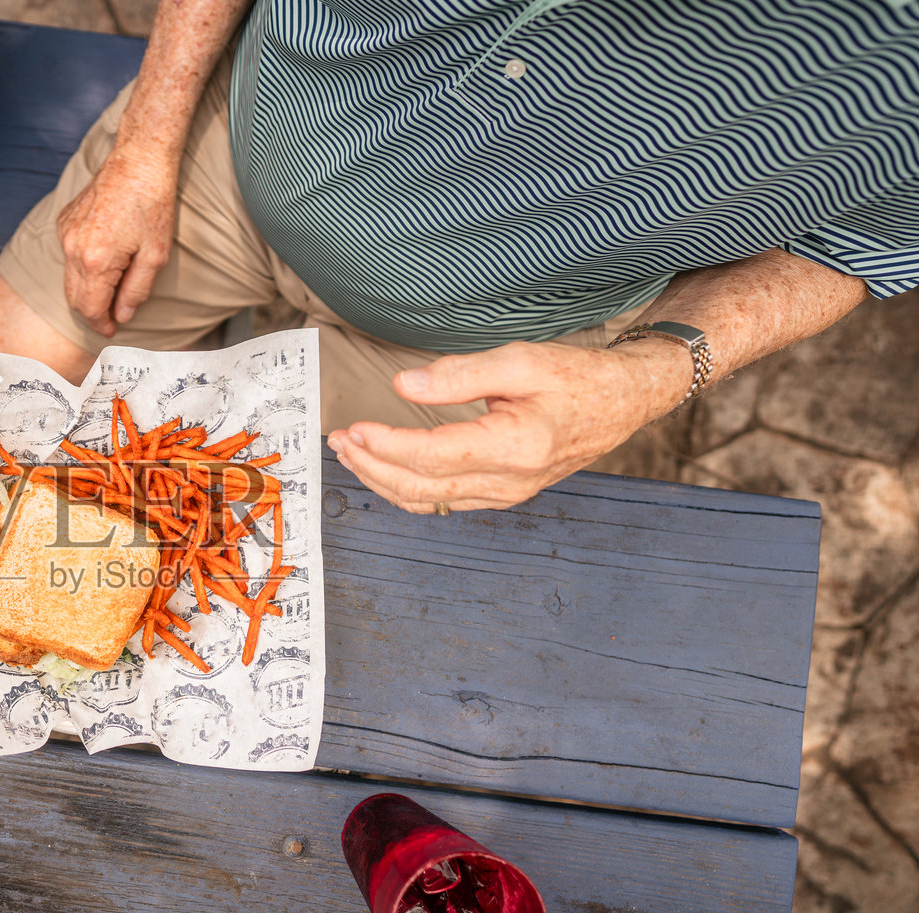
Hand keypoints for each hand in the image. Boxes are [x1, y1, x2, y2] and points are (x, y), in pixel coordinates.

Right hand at [57, 148, 178, 335]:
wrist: (138, 159)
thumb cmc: (152, 204)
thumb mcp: (155, 255)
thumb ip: (136, 289)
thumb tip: (123, 314)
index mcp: (95, 261)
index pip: (90, 308)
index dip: (102, 324)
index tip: (113, 331)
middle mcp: (73, 248)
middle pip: (74, 297)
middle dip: (91, 312)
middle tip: (111, 317)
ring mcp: (65, 233)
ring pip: (68, 277)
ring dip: (86, 289)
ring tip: (109, 291)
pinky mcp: (64, 220)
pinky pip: (68, 254)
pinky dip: (81, 265)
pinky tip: (102, 260)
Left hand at [327, 341, 685, 512]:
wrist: (623, 402)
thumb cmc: (578, 378)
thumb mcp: (522, 360)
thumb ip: (460, 373)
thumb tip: (404, 386)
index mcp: (516, 448)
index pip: (432, 456)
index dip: (386, 445)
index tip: (353, 428)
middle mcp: (510, 482)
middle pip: (421, 487)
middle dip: (372, 466)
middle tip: (339, 441)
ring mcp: (506, 494)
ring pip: (428, 501)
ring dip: (383, 480)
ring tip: (352, 454)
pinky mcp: (503, 495)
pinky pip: (443, 502)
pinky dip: (407, 488)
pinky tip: (386, 468)